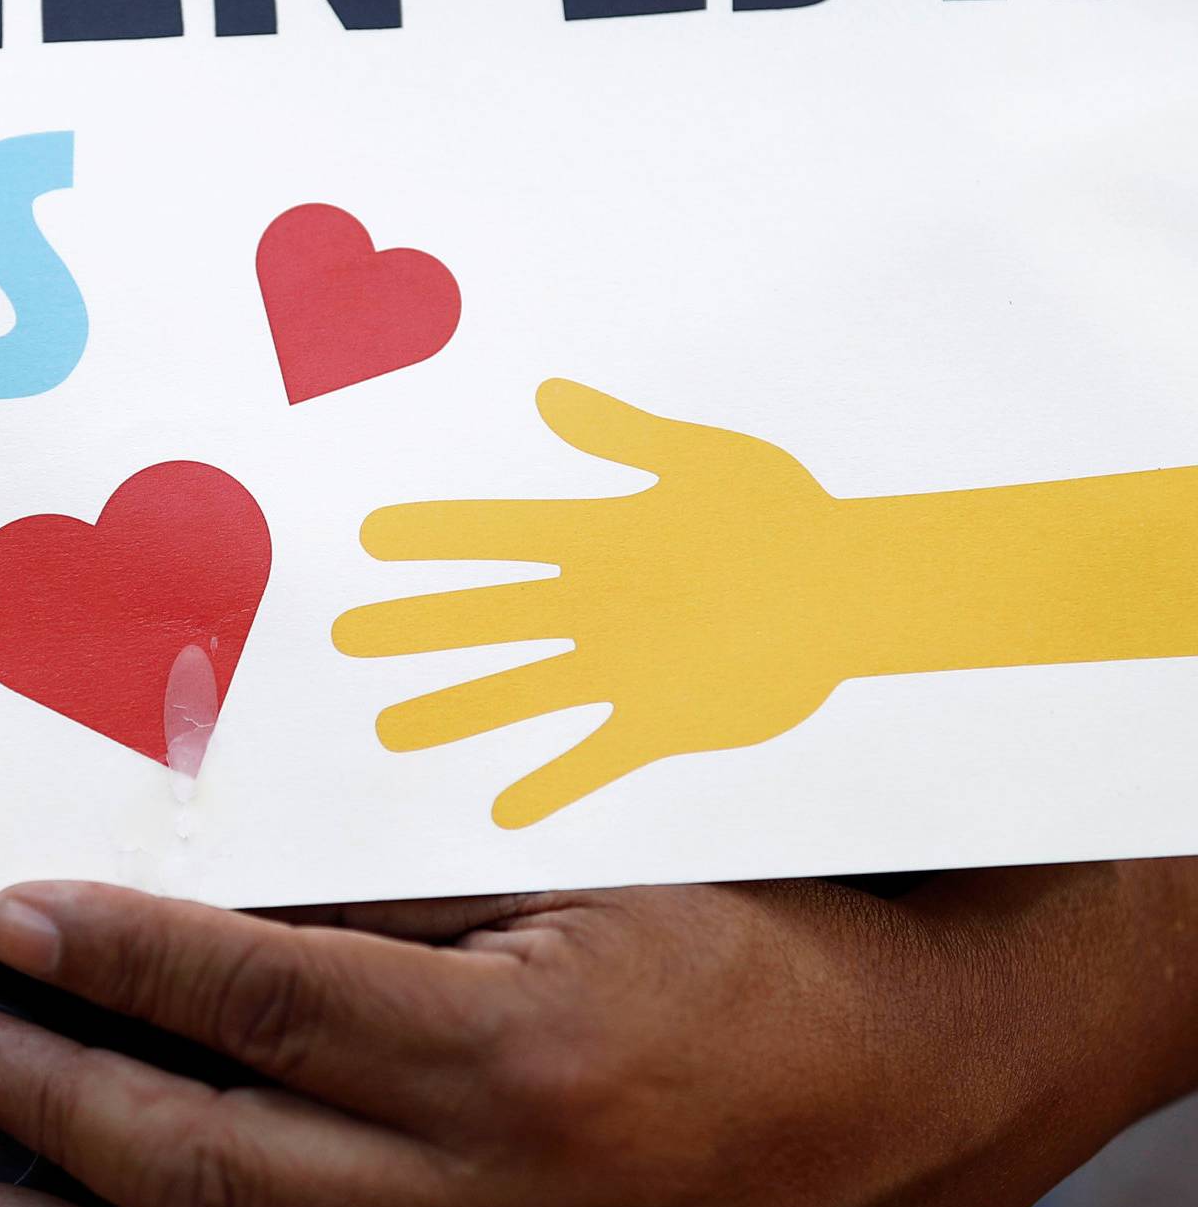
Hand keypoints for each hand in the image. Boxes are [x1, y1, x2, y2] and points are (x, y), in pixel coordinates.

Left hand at [0, 869, 1180, 1206]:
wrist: (896, 1102)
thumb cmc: (749, 952)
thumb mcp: (588, 878)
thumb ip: (405, 903)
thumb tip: (217, 903)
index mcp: (513, 1051)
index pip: (255, 998)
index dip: (121, 954)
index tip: (26, 920)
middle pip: (210, 1167)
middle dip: (53, 1106)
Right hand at [333, 379, 846, 825]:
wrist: (856, 587)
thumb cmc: (787, 512)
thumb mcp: (704, 462)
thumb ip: (626, 437)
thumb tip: (549, 396)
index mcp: (601, 538)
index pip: (499, 536)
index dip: (438, 537)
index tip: (374, 534)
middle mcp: (596, 606)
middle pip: (488, 619)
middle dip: (419, 625)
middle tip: (350, 634)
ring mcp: (622, 666)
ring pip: (520, 691)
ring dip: (459, 709)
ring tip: (394, 728)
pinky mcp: (662, 719)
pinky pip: (594, 755)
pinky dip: (553, 782)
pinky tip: (506, 809)